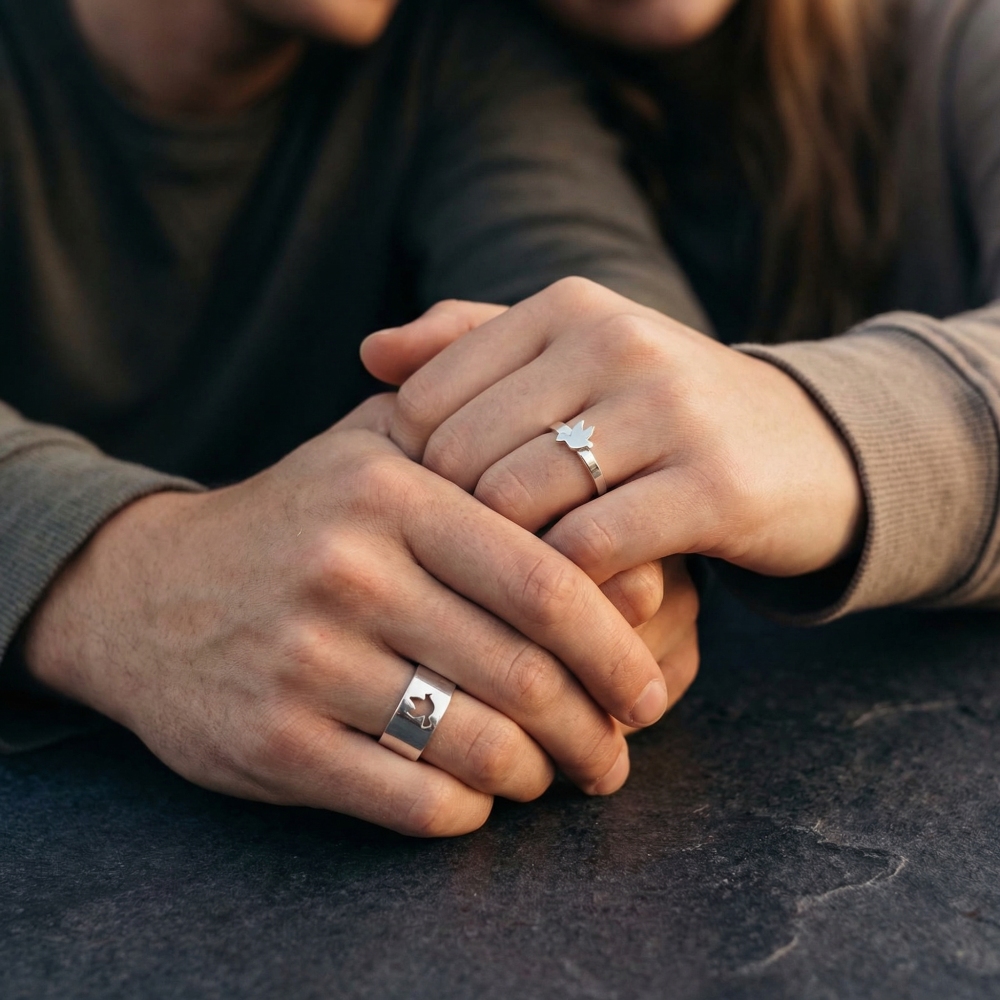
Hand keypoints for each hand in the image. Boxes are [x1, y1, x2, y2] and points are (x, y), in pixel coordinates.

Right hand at [23, 395, 667, 836]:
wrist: (145, 590)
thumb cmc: (294, 520)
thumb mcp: (368, 449)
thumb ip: (474, 448)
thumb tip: (604, 507)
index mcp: (390, 492)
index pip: (543, 580)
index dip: (616, 645)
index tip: (648, 684)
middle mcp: (348, 570)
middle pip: (522, 671)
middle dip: (594, 725)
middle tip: (620, 748)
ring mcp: (306, 660)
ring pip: (476, 743)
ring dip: (540, 773)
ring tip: (560, 773)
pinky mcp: (273, 741)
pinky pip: (411, 798)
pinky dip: (470, 809)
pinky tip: (483, 793)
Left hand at [361, 278, 864, 582]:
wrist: (809, 447)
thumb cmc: (660, 414)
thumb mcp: (573, 361)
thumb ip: (472, 346)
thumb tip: (369, 352)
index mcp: (567, 307)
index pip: (426, 401)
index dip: (415, 476)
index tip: (439, 523)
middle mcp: (615, 341)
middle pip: (461, 457)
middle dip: (454, 529)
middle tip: (467, 577)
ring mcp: (669, 410)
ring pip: (518, 501)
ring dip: (505, 566)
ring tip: (513, 597)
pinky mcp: (714, 485)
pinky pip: (591, 549)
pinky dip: (565, 590)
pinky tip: (570, 606)